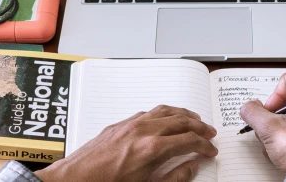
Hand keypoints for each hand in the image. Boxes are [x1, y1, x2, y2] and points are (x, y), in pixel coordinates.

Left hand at [35, 105, 218, 181]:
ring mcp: (131, 124)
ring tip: (194, 120)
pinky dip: (164, 113)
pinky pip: (148, 112)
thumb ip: (175, 177)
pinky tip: (166, 119)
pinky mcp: (119, 124)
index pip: (189, 141)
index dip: (204, 145)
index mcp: (153, 149)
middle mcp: (143, 130)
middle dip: (199, 127)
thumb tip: (192, 166)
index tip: (210, 150)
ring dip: (183, 114)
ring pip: (165, 110)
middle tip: (209, 133)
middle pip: (181, 121)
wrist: (75, 181)